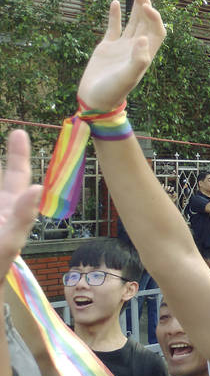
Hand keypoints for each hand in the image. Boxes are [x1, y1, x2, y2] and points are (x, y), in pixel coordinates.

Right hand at [0, 131, 42, 276]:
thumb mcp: (7, 243)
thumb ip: (21, 217)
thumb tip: (39, 187)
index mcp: (10, 208)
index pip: (16, 176)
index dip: (18, 155)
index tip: (19, 132)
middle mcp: (2, 207)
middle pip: (7, 180)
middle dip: (12, 160)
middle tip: (16, 136)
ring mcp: (0, 214)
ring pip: (4, 190)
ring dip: (7, 185)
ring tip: (11, 184)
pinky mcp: (1, 225)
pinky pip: (4, 210)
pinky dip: (12, 204)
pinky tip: (3, 216)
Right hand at [78, 0, 165, 111]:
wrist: (94, 100)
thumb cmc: (112, 91)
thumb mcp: (127, 77)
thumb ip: (137, 60)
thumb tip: (144, 38)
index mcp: (145, 55)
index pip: (157, 31)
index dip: (155, 17)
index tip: (146, 6)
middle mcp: (136, 49)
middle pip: (146, 23)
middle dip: (146, 5)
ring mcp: (122, 47)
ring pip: (133, 22)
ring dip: (135, 7)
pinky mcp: (107, 47)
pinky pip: (114, 27)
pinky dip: (115, 15)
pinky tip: (115, 2)